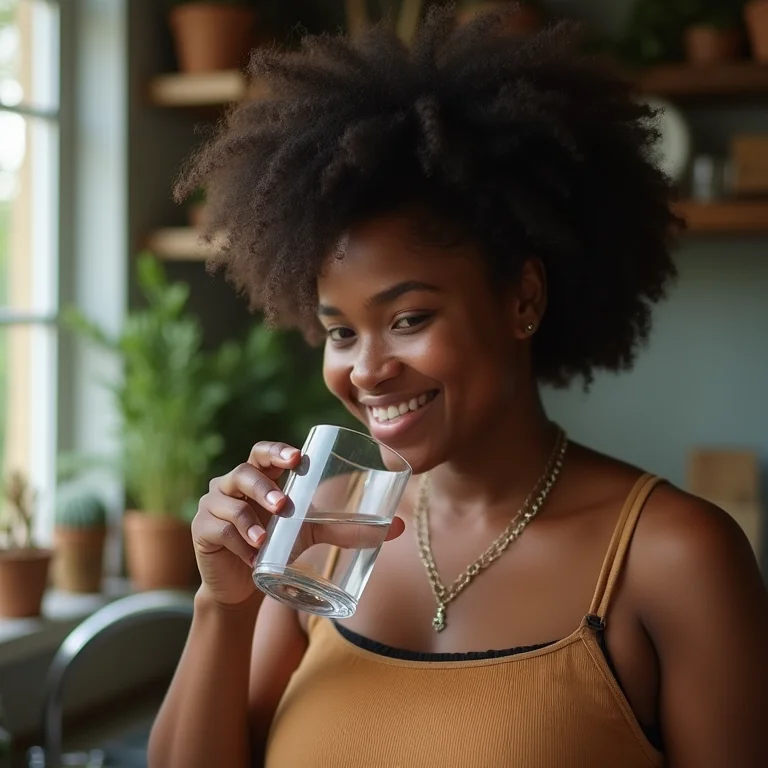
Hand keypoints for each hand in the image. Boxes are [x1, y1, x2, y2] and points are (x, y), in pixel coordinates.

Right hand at [192, 441, 405, 605]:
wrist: (245, 586)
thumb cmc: (279, 548)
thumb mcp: (312, 534)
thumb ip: (348, 529)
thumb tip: (398, 528)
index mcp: (260, 478)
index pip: (263, 453)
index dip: (277, 452)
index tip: (297, 459)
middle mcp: (233, 485)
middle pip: (244, 471)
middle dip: (263, 486)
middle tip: (283, 505)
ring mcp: (214, 506)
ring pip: (228, 502)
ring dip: (248, 521)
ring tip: (265, 540)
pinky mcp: (203, 531)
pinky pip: (218, 530)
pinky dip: (236, 543)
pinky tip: (250, 556)